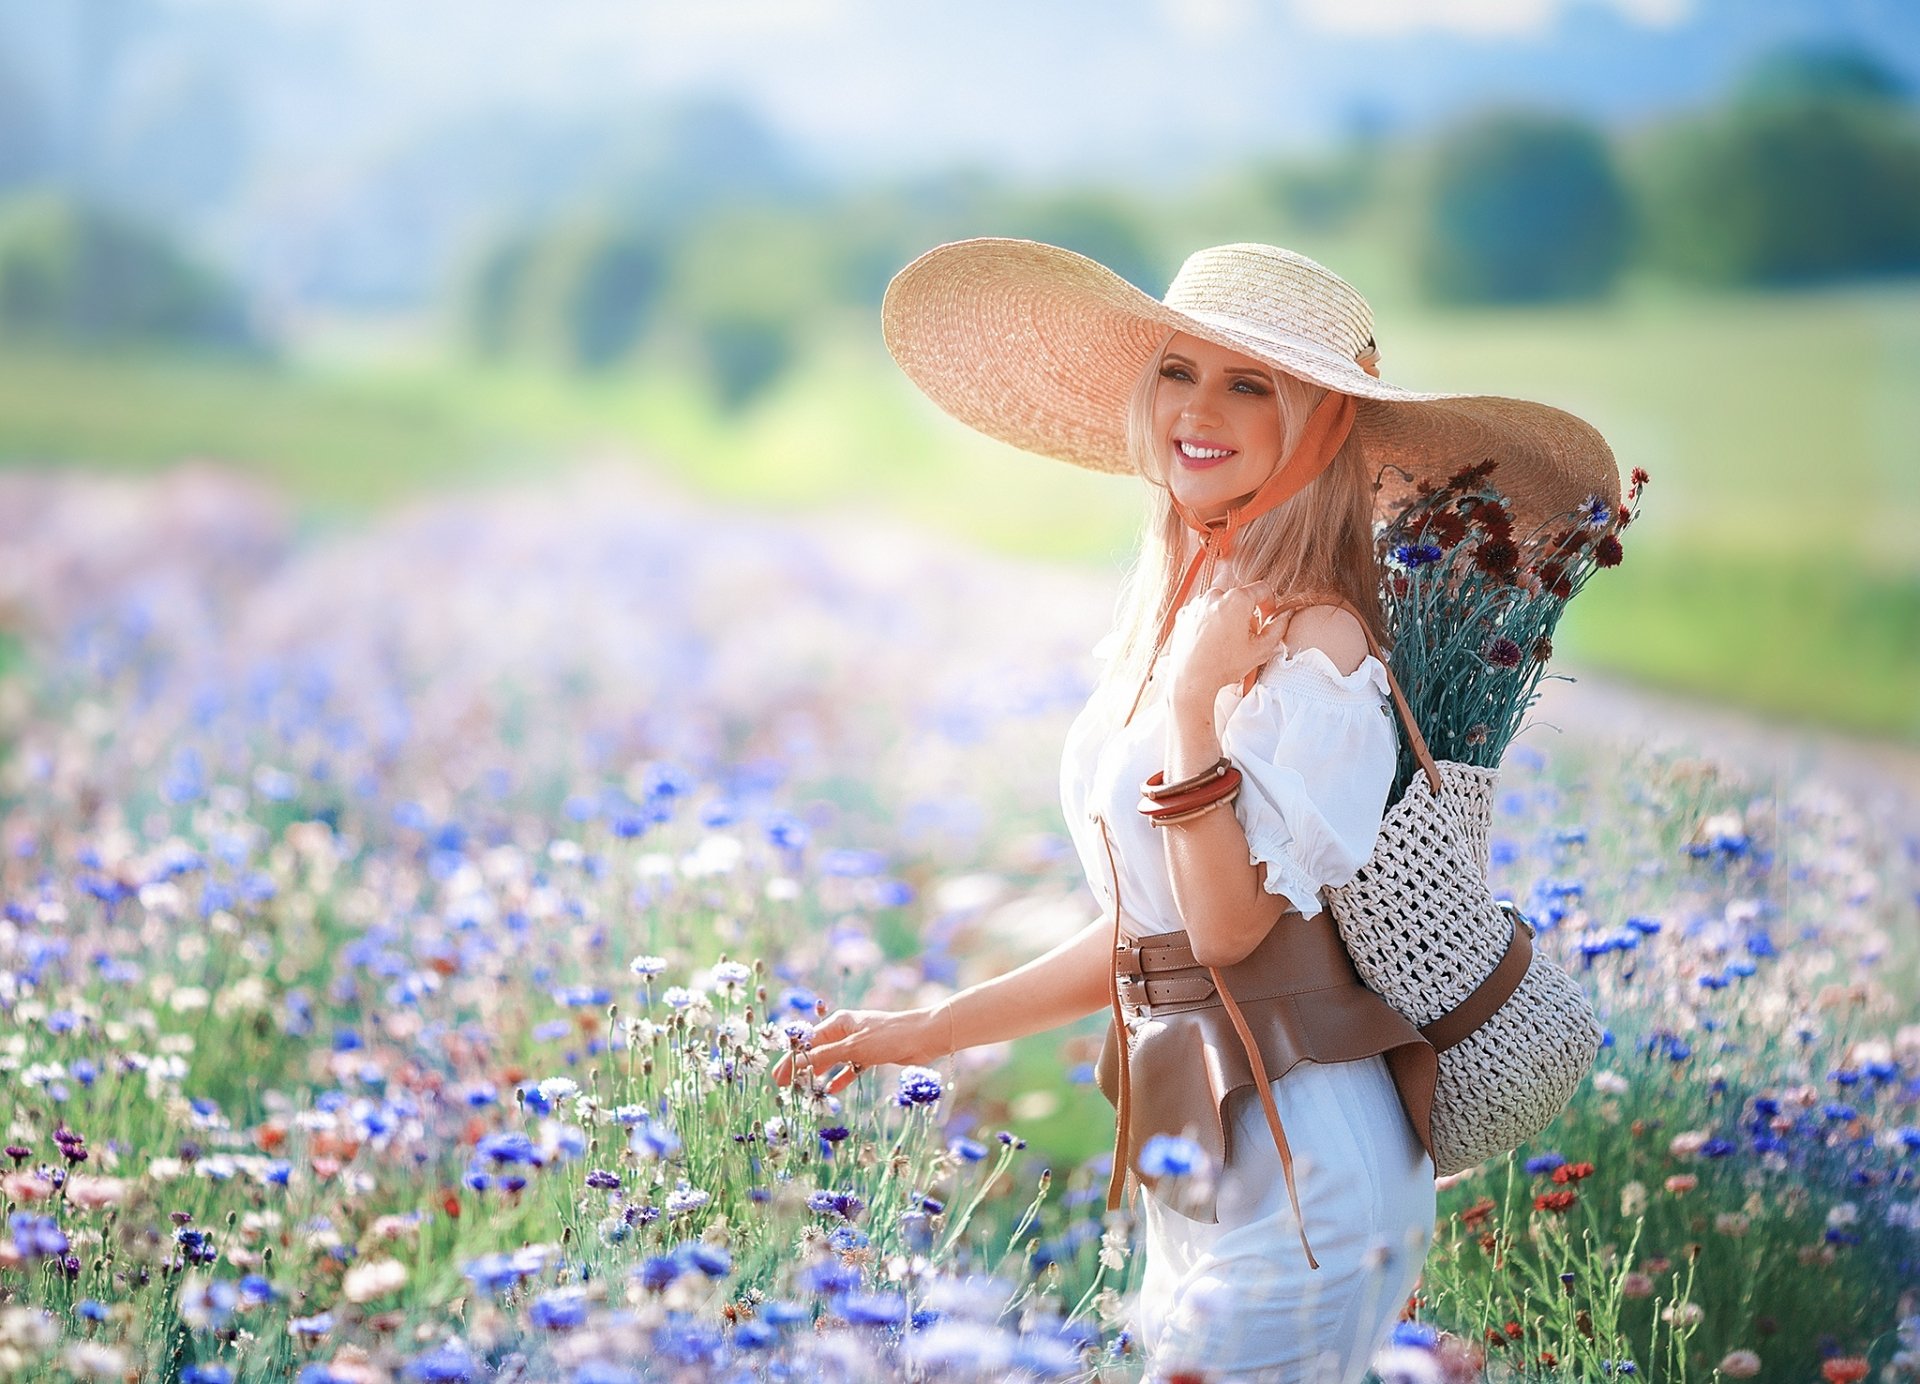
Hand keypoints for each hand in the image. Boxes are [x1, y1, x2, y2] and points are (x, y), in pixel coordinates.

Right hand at [769, 1005, 945, 1097]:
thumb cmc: (888, 1036)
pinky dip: (840, 1078)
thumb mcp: (853, 1047)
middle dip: (802, 1068)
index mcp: (838, 1023)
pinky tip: (831, 1091)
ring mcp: (858, 1043)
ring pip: (832, 1061)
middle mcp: (846, 1031)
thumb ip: (824, 1056)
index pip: (808, 1042)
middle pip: (817, 1051)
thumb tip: (797, 1063)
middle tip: (785, 1088)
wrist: (924, 1037)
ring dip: (819, 1074)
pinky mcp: (870, 1054)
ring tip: (804, 1091)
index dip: (791, 1059)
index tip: (777, 1077)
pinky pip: (849, 1068)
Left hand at [1163, 574, 1290, 701]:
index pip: (1262, 589)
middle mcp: (1214, 595)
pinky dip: (1209, 622)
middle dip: (1247, 614)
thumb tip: (1285, 616)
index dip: (1269, 604)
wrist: (1191, 679)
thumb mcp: (1260, 649)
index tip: (1267, 619)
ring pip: (1221, 604)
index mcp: (1236, 599)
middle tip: (1246, 637)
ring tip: (1227, 641)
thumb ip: (1278, 628)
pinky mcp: (1184, 614)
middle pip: (1240, 598)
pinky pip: (1203, 611)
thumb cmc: (1223, 666)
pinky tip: (1211, 641)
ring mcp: (1197, 604)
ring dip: (1228, 617)